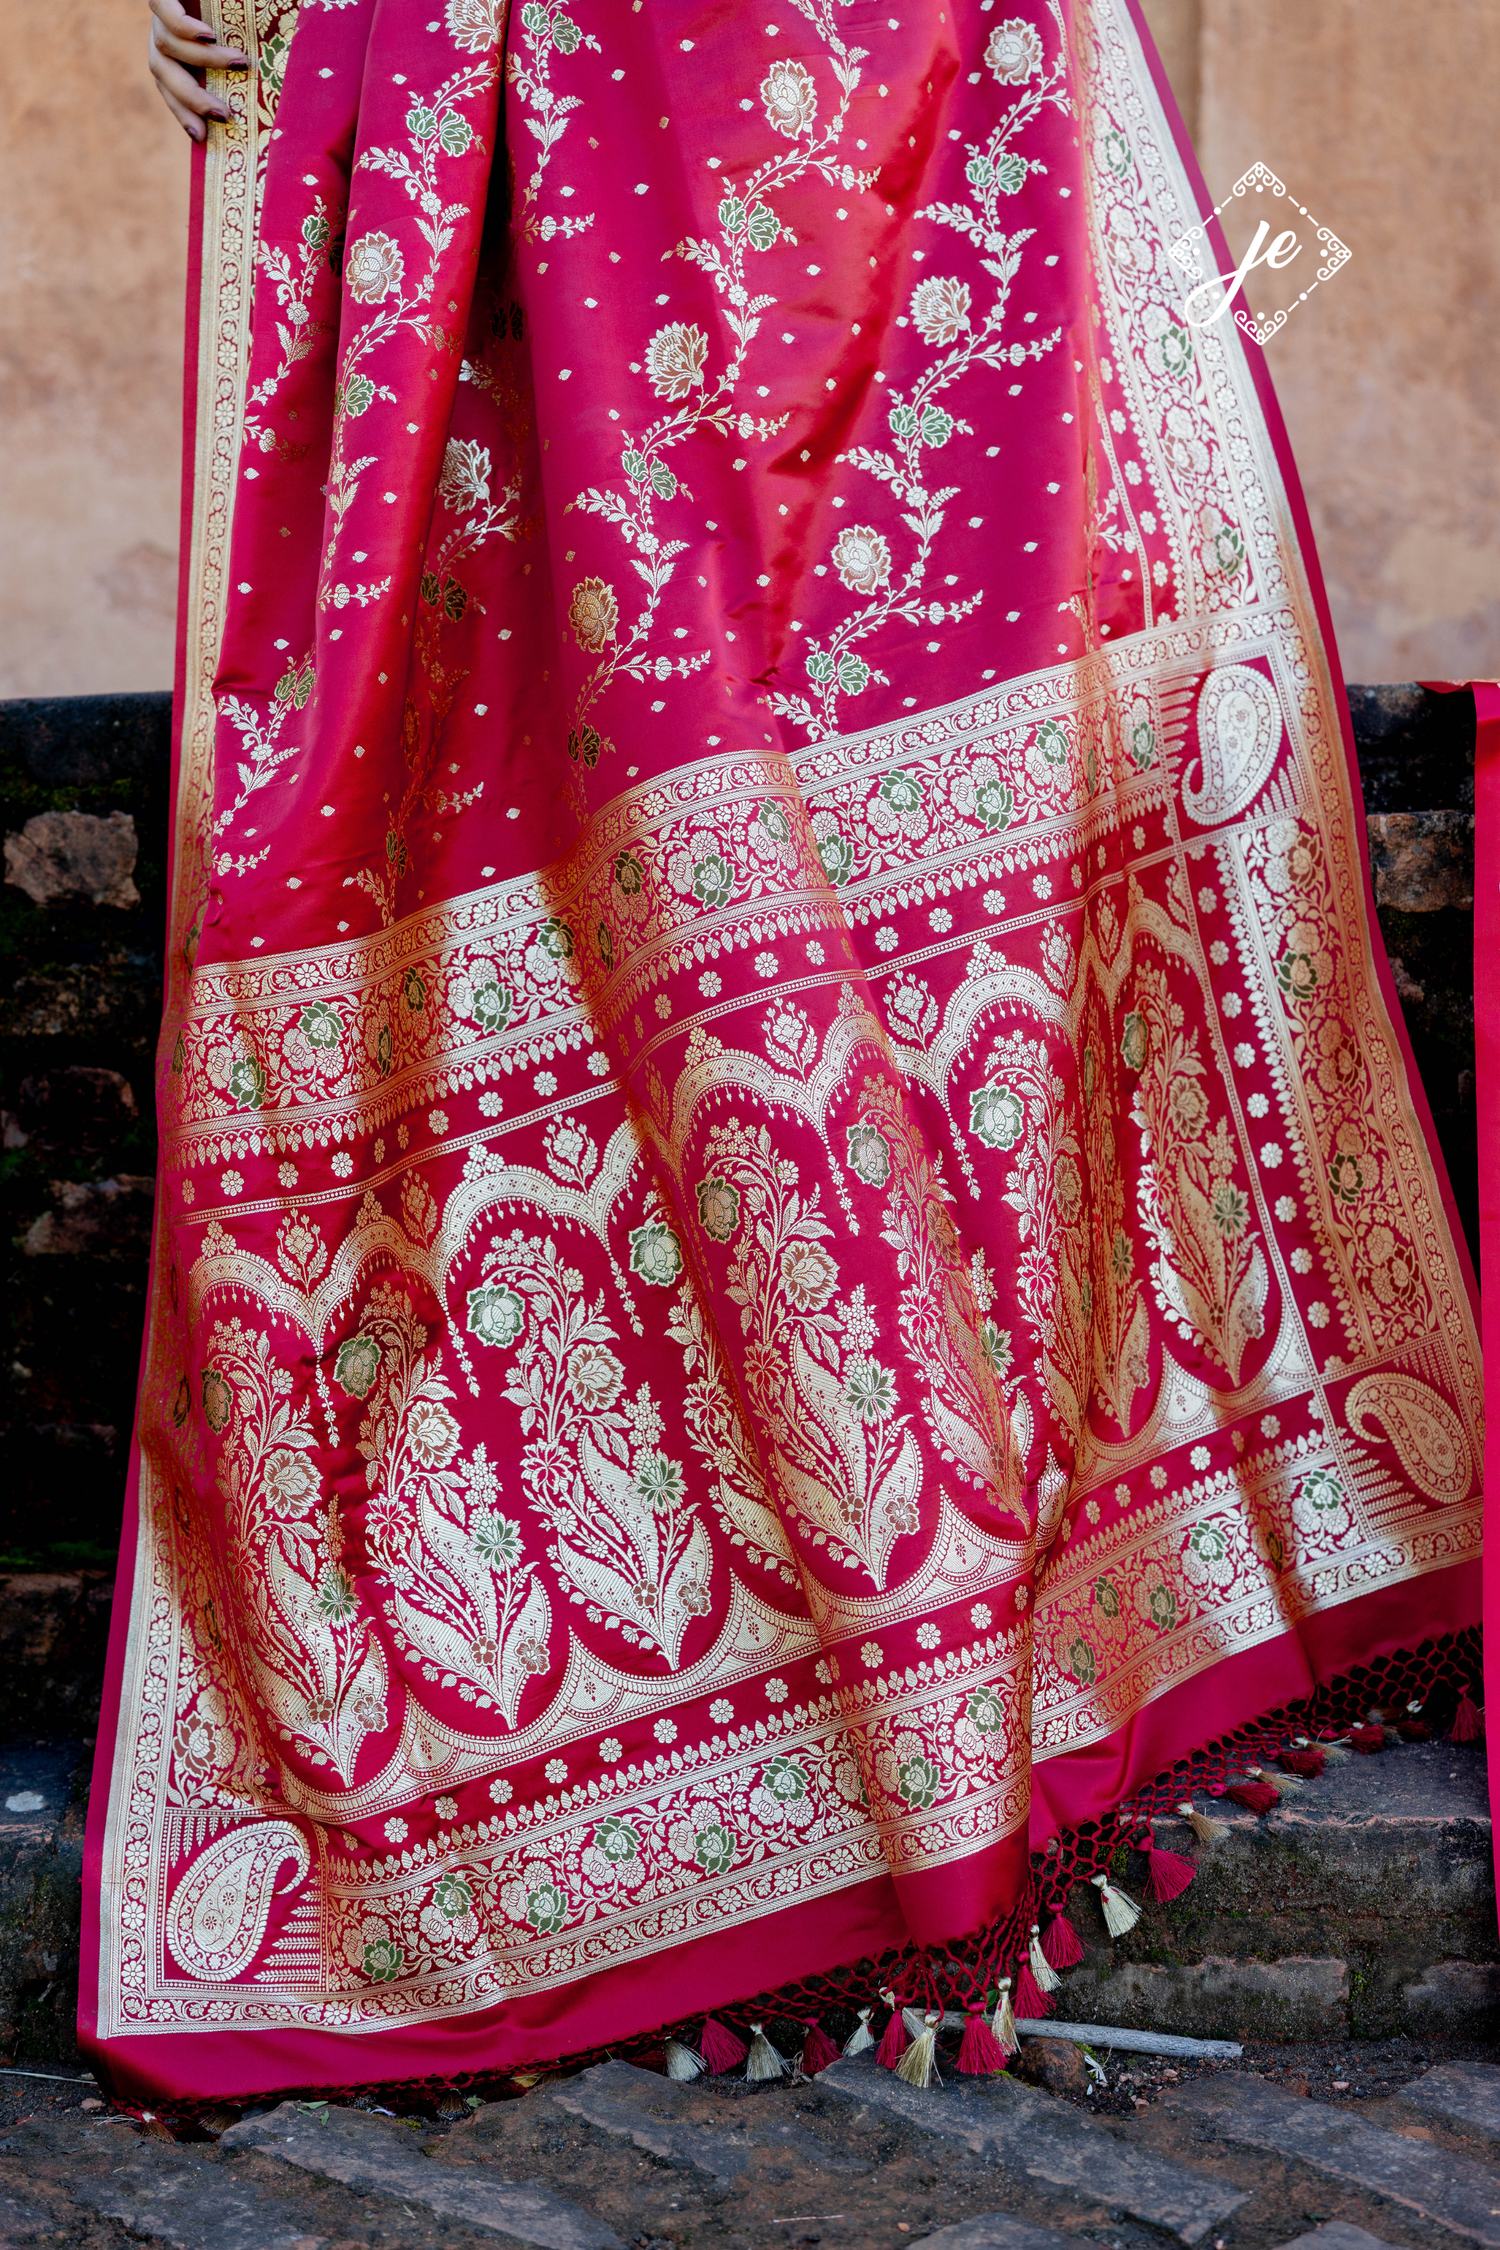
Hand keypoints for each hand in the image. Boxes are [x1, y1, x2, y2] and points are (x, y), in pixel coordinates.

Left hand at [149, 0, 249, 140]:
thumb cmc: (239, 11)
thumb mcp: (240, 42)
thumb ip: (243, 64)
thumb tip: (273, 109)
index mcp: (174, 52)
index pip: (169, 86)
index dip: (181, 112)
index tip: (202, 136)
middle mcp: (162, 33)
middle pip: (163, 72)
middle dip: (193, 97)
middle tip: (225, 114)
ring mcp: (159, 12)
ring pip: (167, 46)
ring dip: (204, 61)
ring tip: (239, 62)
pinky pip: (163, 11)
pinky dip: (183, 26)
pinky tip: (207, 34)